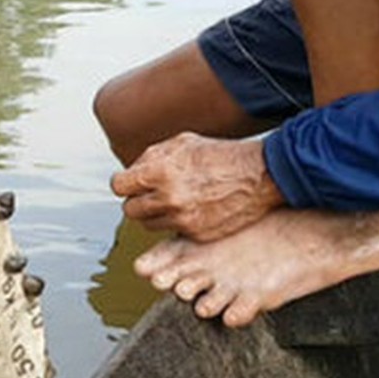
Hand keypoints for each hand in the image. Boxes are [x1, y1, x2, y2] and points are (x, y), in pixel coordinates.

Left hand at [110, 133, 284, 241]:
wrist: (259, 176)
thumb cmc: (222, 155)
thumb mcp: (182, 143)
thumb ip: (151, 157)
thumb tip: (131, 171)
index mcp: (161, 172)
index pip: (119, 186)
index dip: (124, 183)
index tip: (130, 182)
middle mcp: (169, 198)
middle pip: (129, 209)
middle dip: (137, 199)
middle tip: (151, 193)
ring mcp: (183, 219)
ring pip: (148, 224)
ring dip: (154, 214)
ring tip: (172, 200)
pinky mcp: (196, 234)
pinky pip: (171, 232)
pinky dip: (176, 223)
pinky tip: (190, 209)